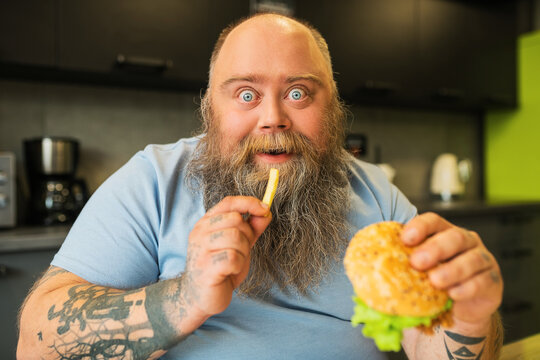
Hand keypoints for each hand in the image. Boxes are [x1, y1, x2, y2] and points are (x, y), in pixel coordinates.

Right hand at [182, 196, 271, 316]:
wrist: (201, 297)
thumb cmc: (220, 269)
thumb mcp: (239, 245)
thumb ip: (251, 228)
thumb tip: (266, 212)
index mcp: (206, 223)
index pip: (229, 203)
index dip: (249, 203)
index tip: (265, 209)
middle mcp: (200, 232)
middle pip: (236, 220)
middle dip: (247, 236)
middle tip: (240, 252)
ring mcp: (200, 249)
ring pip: (236, 238)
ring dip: (243, 253)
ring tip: (233, 263)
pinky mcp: (205, 267)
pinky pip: (233, 257)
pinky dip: (238, 265)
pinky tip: (229, 272)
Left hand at [402, 212, 502, 326]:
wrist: (460, 308)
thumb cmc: (433, 283)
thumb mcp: (418, 271)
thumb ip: (401, 265)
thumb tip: (368, 267)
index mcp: (444, 232)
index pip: (433, 221)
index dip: (420, 226)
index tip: (404, 238)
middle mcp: (466, 241)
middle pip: (454, 237)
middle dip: (435, 248)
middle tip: (417, 261)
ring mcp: (482, 259)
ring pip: (471, 259)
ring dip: (452, 270)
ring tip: (435, 281)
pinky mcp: (493, 280)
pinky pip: (483, 281)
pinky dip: (467, 288)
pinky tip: (453, 295)